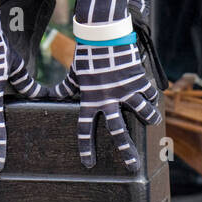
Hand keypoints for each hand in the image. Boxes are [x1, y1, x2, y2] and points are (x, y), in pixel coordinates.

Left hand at [53, 39, 161, 172]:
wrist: (102, 34)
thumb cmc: (86, 55)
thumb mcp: (73, 75)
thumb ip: (63, 89)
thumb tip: (47, 96)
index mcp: (90, 99)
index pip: (85, 128)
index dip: (86, 147)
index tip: (88, 164)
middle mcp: (108, 98)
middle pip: (118, 131)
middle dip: (126, 151)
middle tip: (132, 166)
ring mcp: (125, 90)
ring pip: (143, 112)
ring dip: (150, 117)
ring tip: (153, 120)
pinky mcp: (138, 79)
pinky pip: (150, 93)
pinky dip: (153, 96)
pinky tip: (154, 97)